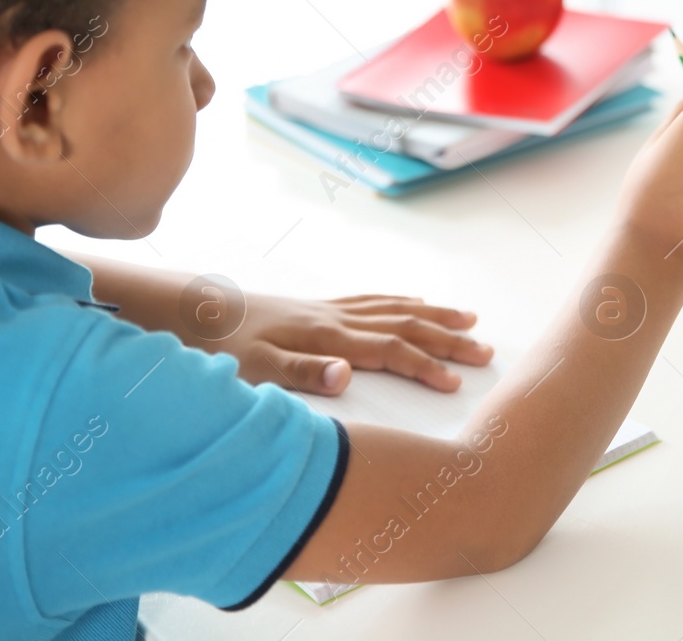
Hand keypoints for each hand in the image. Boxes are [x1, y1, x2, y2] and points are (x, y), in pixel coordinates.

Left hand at [212, 293, 494, 395]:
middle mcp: (336, 319)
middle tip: (487, 351)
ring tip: (470, 319)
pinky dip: (402, 301)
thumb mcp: (255, 370)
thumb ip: (303, 373)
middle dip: (448, 338)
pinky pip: (374, 300)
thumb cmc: (222, 348)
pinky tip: (414, 303)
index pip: (390, 351)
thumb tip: (348, 376)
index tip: (457, 382)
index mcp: (327, 338)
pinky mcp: (319, 307)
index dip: (426, 366)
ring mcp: (330, 310)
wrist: (195, 312)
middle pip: (405, 326)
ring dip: (435, 315)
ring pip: (395, 309)